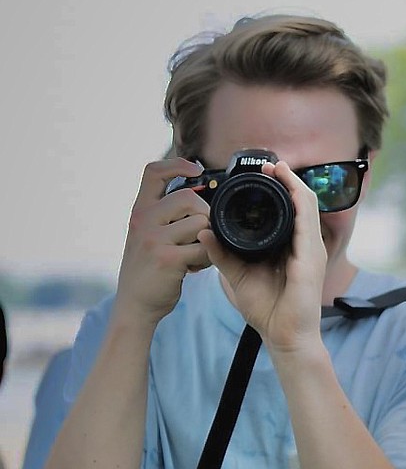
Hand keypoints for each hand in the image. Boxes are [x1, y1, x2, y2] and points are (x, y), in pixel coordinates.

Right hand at [115, 157, 211, 323]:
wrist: (134, 304)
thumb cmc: (148, 268)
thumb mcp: (147, 234)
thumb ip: (165, 215)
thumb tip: (199, 193)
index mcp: (139, 210)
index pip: (153, 172)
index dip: (177, 164)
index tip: (197, 170)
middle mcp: (143, 220)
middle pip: (189, 198)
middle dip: (205, 215)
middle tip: (201, 235)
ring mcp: (153, 239)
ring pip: (200, 224)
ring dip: (208, 241)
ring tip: (196, 255)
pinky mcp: (167, 259)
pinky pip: (204, 249)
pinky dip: (207, 259)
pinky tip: (195, 267)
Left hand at [199, 161, 327, 351]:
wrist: (284, 336)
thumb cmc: (268, 311)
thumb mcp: (237, 277)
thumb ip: (223, 255)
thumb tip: (204, 234)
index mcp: (290, 249)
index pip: (289, 212)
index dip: (278, 190)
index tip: (261, 175)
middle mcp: (305, 246)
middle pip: (301, 203)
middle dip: (286, 180)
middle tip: (268, 165)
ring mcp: (311, 250)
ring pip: (307, 205)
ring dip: (293, 183)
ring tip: (277, 168)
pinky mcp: (312, 256)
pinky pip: (307, 220)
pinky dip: (299, 200)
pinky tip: (289, 186)